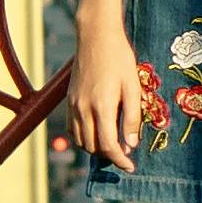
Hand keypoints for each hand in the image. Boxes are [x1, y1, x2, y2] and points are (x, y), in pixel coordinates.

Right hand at [68, 0, 147, 164]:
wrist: (96, 36)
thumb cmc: (119, 58)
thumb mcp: (133, 86)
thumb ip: (132, 117)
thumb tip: (130, 145)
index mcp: (102, 106)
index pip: (109, 146)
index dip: (120, 160)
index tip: (130, 166)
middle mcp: (84, 109)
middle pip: (93, 147)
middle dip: (109, 156)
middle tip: (124, 153)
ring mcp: (73, 105)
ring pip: (81, 141)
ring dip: (96, 149)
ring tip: (112, 144)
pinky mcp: (68, 100)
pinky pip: (73, 129)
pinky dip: (84, 138)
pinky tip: (97, 132)